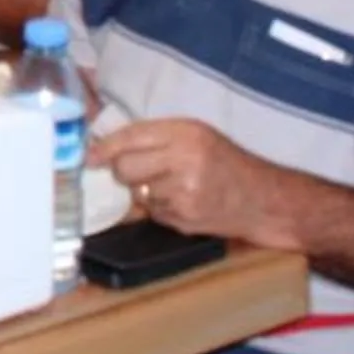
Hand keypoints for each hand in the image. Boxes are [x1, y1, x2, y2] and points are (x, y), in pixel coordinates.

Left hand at [95, 119, 285, 244]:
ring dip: (145, 191)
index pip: (131, 137)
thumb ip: (153, 136)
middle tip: (138, 170)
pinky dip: (160, 208)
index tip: (89, 156)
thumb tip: (104, 146)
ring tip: (172, 185)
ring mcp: (184, 193)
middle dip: (123, 171)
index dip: (104, 148)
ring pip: (137, 192)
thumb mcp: (195, 134)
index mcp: (185, 133)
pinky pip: (153, 212)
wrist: (264, 199)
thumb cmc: (225, 161)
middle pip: (124, 168)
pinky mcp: (185, 219)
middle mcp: (184, 161)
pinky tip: (181, 201)